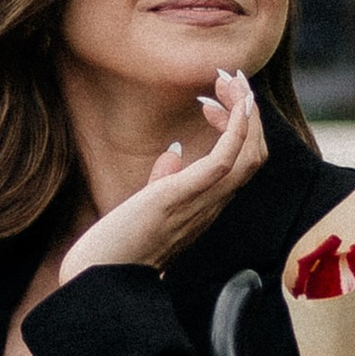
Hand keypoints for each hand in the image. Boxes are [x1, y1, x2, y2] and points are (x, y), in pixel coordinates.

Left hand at [56, 71, 266, 282]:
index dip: (237, 128)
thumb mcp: (148, 205)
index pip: (240, 163)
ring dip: (247, 113)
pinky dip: (238, 128)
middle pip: (254, 154)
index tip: (212, 103)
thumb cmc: (119, 245)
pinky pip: (228, 160)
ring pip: (250, 154)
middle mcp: (212, 204)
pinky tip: (237, 102)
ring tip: (233, 81)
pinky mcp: (183, 196)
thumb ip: (165, 180)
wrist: (100, 275)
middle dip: (248, 113)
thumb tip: (172, 153)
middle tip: (231, 80)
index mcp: (206, 204)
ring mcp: (201, 201)